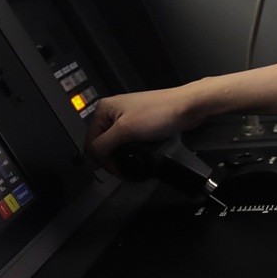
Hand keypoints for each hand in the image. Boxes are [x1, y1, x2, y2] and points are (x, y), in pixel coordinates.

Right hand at [84, 83, 208, 166]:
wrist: (185, 107)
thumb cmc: (158, 113)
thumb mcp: (125, 130)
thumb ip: (103, 145)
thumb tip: (90, 160)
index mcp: (103, 109)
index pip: (91, 141)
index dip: (100, 159)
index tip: (115, 170)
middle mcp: (112, 112)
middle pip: (102, 144)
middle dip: (111, 159)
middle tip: (123, 170)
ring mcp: (125, 118)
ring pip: (115, 144)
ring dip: (120, 156)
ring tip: (131, 164)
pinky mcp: (137, 124)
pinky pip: (127, 142)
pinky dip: (130, 151)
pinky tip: (137, 156)